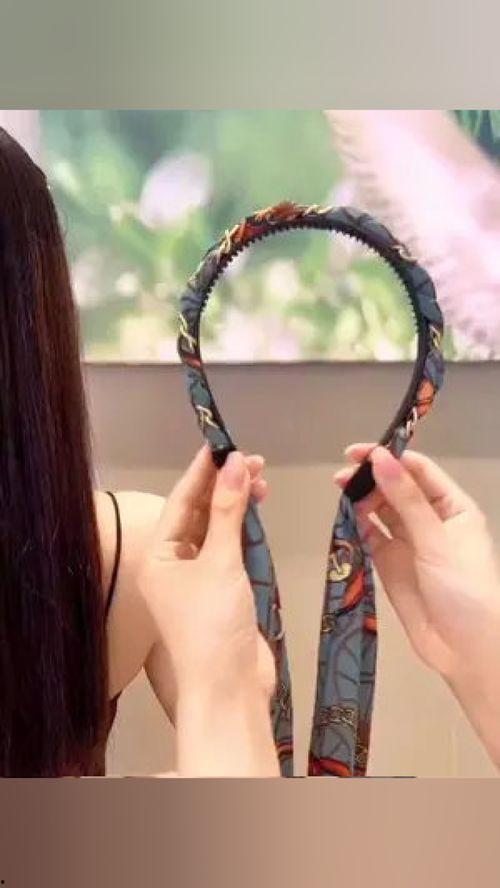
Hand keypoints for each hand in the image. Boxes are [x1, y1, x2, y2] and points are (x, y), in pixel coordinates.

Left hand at [139, 445, 277, 775]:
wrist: (230, 689)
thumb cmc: (214, 626)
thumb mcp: (220, 562)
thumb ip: (228, 511)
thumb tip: (235, 464)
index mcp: (158, 558)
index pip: (180, 502)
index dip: (202, 471)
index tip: (223, 444)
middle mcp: (173, 566)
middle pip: (197, 514)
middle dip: (223, 485)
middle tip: (253, 460)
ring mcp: (198, 580)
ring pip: (215, 530)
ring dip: (235, 505)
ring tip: (260, 480)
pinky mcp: (222, 592)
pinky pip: (229, 549)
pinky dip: (243, 529)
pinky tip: (257, 512)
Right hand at [334, 444, 499, 766]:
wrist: (468, 650)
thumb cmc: (464, 588)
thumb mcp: (436, 539)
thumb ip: (406, 499)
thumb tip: (380, 458)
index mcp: (453, 507)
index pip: (419, 471)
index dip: (389, 457)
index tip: (359, 452)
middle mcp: (431, 520)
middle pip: (396, 487)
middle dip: (371, 477)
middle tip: (342, 477)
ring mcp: (410, 543)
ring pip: (381, 510)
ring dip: (362, 499)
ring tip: (341, 492)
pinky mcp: (391, 565)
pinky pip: (371, 537)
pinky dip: (357, 526)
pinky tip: (345, 518)